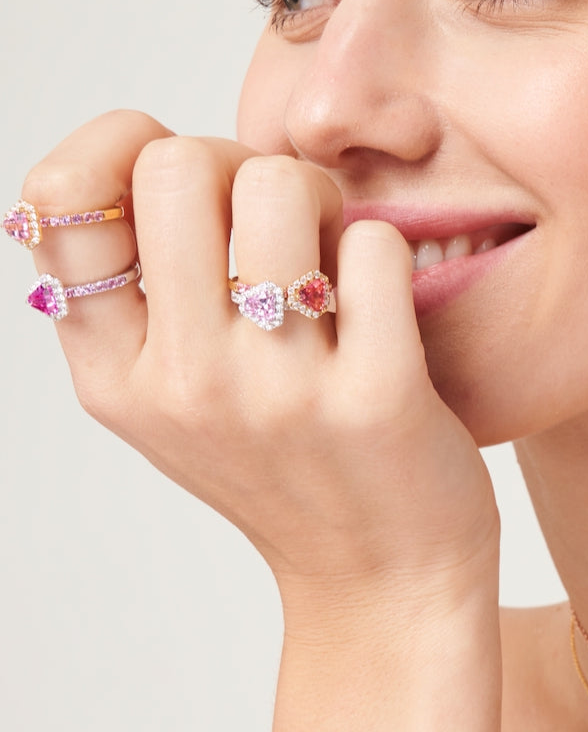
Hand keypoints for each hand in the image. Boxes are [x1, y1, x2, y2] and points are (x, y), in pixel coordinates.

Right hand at [20, 110, 498, 631]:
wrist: (383, 579)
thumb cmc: (287, 467)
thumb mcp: (171, 401)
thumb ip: (132, 300)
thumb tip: (129, 155)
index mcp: (114, 375)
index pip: (58, 199)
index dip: (123, 151)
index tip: (190, 189)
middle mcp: (183, 383)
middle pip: (177, 165)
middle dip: (241, 162)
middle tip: (283, 218)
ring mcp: (278, 393)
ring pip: (279, 186)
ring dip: (321, 196)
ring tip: (336, 250)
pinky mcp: (376, 399)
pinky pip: (374, 245)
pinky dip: (385, 251)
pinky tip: (383, 303)